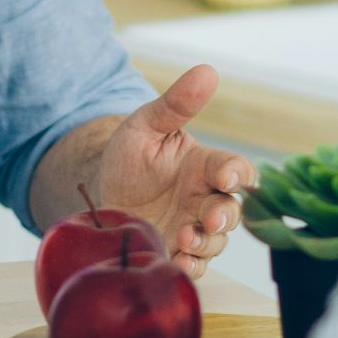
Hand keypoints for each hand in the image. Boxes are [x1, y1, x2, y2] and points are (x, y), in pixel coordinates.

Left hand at [97, 66, 253, 277]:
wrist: (99, 190)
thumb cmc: (128, 155)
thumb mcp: (146, 125)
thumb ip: (175, 104)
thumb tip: (207, 71)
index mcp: (204, 166)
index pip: (235, 169)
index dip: (238, 174)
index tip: (227, 178)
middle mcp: (204, 198)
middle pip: (231, 211)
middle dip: (223, 217)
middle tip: (206, 219)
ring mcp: (192, 228)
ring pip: (216, 241)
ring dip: (205, 243)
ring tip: (183, 239)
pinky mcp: (176, 251)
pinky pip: (195, 264)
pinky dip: (192, 266)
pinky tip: (178, 262)